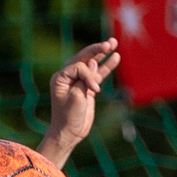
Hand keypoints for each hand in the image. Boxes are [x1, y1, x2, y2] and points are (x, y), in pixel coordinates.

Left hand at [40, 38, 119, 167]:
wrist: (69, 133)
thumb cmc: (69, 117)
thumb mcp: (77, 98)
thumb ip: (85, 79)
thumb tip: (93, 62)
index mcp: (60, 77)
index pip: (78, 66)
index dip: (89, 74)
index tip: (95, 90)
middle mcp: (68, 76)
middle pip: (84, 58)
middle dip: (97, 50)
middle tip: (109, 43)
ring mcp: (78, 81)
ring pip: (92, 64)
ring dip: (102, 54)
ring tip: (113, 43)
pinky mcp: (87, 88)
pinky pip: (97, 74)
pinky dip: (106, 67)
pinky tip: (115, 57)